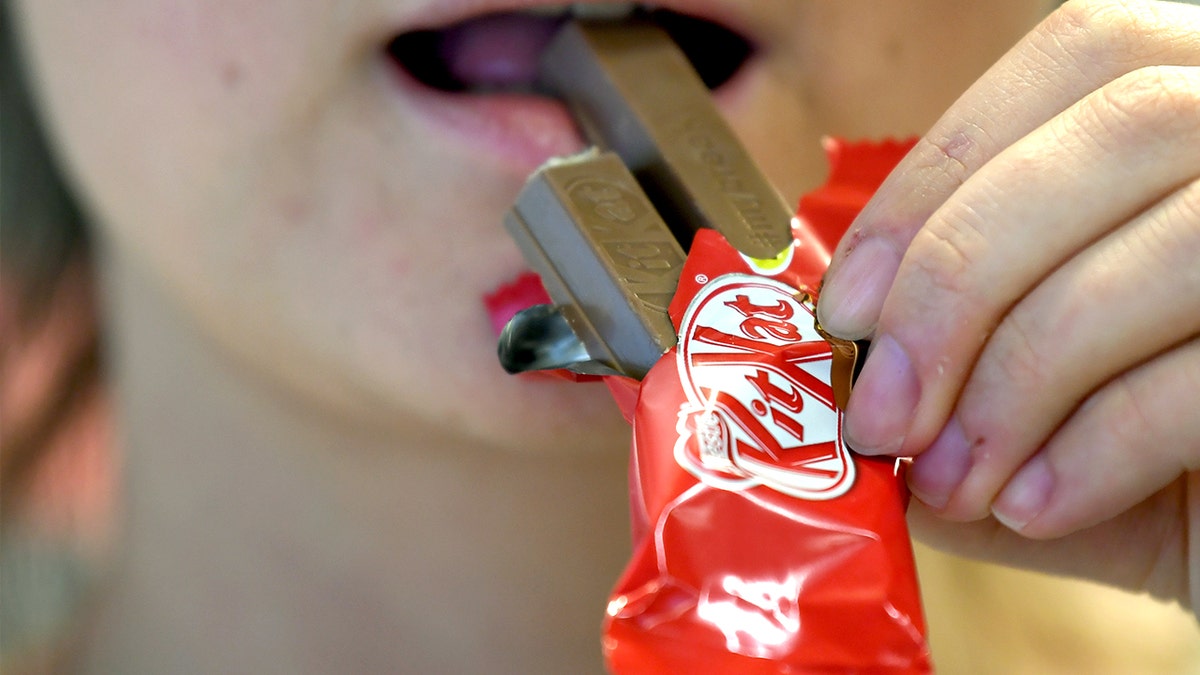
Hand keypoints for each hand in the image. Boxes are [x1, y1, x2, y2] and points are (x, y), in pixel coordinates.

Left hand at [816, 0, 1199, 611]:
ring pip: (1170, 247)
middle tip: (880, 414)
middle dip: (957, 282)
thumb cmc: (1161, 463)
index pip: (1079, 55)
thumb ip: (952, 359)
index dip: (941, 172)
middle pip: (1121, 132)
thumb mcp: (1045, 396)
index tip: (846, 302)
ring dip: (1015, 381)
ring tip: (951, 483)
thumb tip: (834, 367)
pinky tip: (1030, 508)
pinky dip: (1095, 449)